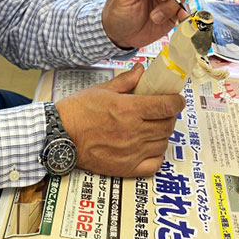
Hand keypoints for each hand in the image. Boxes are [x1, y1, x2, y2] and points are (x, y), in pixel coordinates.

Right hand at [56, 64, 184, 176]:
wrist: (61, 136)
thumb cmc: (78, 110)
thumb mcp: (102, 89)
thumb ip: (126, 81)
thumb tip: (141, 70)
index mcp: (128, 109)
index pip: (165, 106)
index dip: (177, 102)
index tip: (177, 100)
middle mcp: (133, 132)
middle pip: (167, 125)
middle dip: (170, 116)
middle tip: (163, 111)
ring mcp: (132, 152)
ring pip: (162, 143)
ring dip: (163, 133)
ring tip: (154, 127)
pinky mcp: (127, 168)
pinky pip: (154, 163)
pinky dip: (157, 154)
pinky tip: (150, 146)